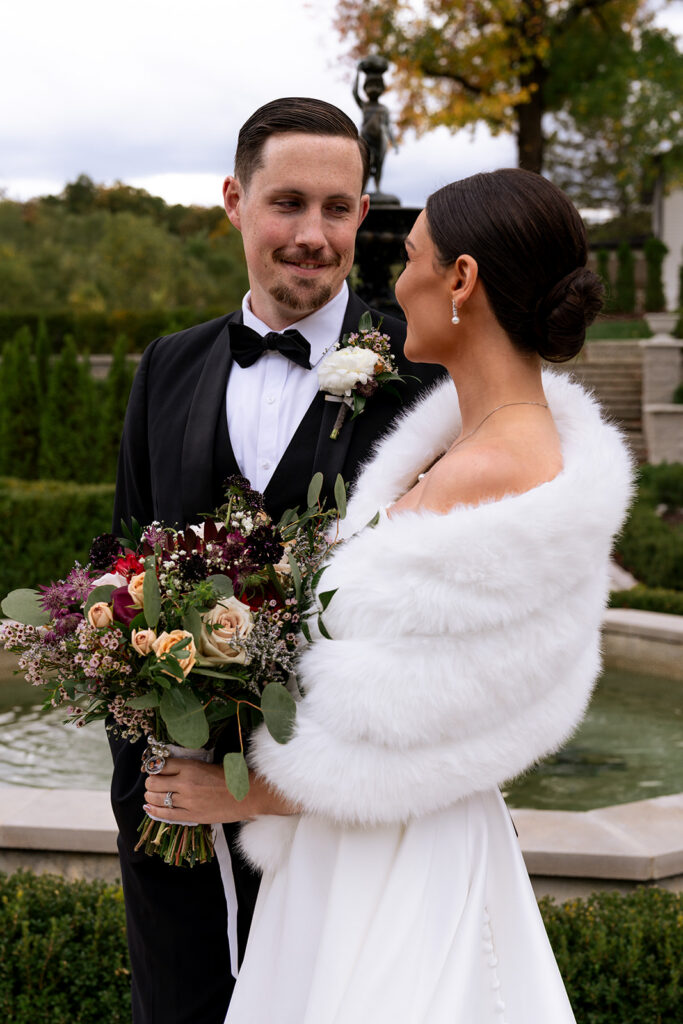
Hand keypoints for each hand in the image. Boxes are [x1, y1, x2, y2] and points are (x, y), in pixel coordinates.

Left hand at [143, 758, 297, 822]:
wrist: (248, 794)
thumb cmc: (231, 777)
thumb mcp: (207, 764)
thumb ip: (187, 767)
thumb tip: (167, 768)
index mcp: (190, 766)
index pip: (160, 765)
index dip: (153, 767)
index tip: (153, 769)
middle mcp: (185, 783)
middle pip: (154, 782)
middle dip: (150, 782)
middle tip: (153, 783)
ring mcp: (187, 801)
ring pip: (156, 798)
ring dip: (150, 796)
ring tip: (151, 795)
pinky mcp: (192, 815)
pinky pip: (165, 815)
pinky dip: (154, 811)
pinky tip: (149, 808)